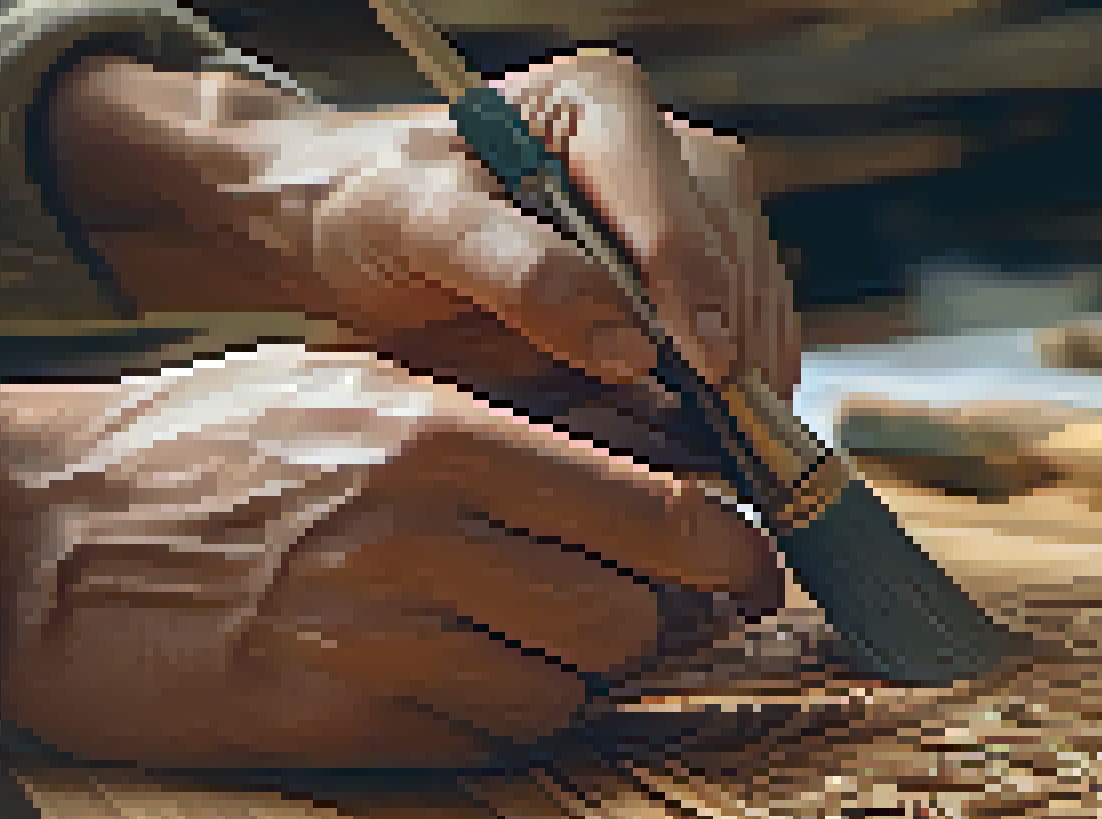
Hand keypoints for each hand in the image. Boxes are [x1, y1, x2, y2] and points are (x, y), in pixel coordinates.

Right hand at [0, 346, 781, 767]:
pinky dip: (492, 723)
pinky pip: (481, 746)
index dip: (727, 551)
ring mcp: (375, 645)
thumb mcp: (354, 387)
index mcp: (437, 437)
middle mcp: (420, 541)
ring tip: (512, 639)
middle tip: (624, 610)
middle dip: (644, 625)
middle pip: (627, 620)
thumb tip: (647, 463)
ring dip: (566, 678)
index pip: (648, 509)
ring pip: (564, 695)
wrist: (34, 540)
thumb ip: (499, 424)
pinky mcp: (332, 729)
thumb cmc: (204, 450)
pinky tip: (446, 680)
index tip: (755, 568)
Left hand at [48, 48, 798, 469]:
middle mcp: (650, 144)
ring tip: (739, 432)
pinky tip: (728, 420)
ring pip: (748, 272)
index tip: (704, 364)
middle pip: (728, 231)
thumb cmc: (376, 212)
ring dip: (751, 355)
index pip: (669, 191)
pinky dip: (741, 367)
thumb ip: (521, 273)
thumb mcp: (422, 229)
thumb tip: (628, 344)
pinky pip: (738, 310)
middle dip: (735, 326)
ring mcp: (673, 203)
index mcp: (595, 102)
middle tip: (733, 416)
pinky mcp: (678, 263)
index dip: (692, 281)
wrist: (350, 231)